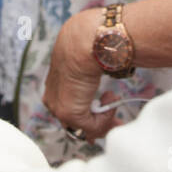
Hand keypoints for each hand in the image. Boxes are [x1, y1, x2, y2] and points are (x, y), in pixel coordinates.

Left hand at [42, 8, 117, 141]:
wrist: (84, 43)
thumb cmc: (87, 48)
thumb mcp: (84, 66)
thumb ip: (88, 82)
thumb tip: (102, 88)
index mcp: (53, 88)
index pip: (69, 112)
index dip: (89, 117)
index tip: (106, 116)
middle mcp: (52, 100)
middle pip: (77, 125)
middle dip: (100, 125)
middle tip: (118, 122)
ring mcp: (59, 109)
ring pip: (86, 128)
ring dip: (105, 118)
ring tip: (113, 99)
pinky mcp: (69, 114)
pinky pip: (93, 126)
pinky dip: (106, 115)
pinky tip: (109, 97)